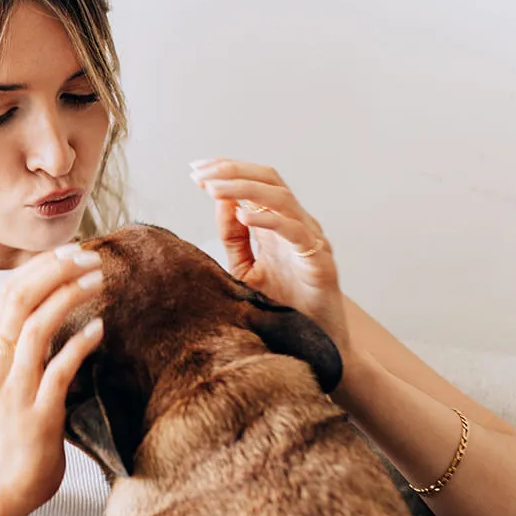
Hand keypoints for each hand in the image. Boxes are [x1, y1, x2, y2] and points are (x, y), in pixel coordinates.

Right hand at [0, 244, 104, 515]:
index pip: (8, 293)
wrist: (1, 483)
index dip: (39, 266)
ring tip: (98, 280)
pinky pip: (59, 370)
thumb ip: (23, 344)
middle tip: (88, 255)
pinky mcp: (38, 414)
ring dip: (69, 297)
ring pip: (36, 328)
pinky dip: (80, 345)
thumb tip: (53, 306)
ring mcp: (15, 388)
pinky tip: (100, 329)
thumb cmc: (13, 428)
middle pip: (20, 300)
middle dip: (55, 270)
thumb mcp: (8, 377)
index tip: (69, 250)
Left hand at [189, 158, 354, 360]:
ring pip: (281, 198)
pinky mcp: (319, 261)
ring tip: (214, 188)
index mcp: (277, 224)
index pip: (255, 182)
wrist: (314, 345)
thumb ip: (233, 238)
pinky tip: (242, 216)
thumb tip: (219, 200)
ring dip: (245, 188)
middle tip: (200, 172)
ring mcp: (310, 240)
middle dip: (232, 170)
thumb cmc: (282, 307)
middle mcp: (296, 224)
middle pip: (269, 179)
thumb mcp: (245, 269)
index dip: (227, 171)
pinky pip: (295, 231)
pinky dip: (268, 219)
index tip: (195, 170)